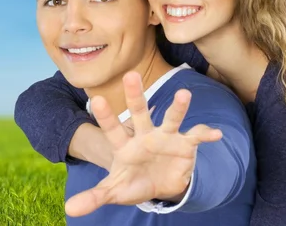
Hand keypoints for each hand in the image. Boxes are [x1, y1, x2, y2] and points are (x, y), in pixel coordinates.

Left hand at [64, 71, 222, 216]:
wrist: (161, 185)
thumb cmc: (134, 182)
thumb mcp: (115, 190)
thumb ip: (95, 196)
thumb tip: (69, 210)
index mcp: (125, 145)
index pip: (112, 129)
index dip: (106, 116)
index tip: (96, 100)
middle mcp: (145, 135)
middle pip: (139, 113)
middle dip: (135, 95)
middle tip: (131, 75)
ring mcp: (166, 137)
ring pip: (171, 119)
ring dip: (178, 108)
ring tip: (185, 94)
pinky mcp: (185, 144)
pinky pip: (196, 136)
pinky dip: (206, 134)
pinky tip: (215, 134)